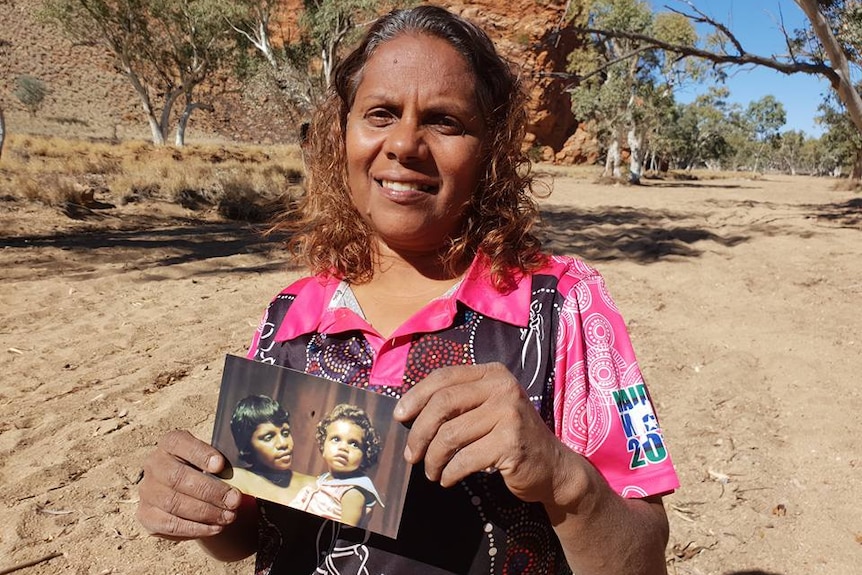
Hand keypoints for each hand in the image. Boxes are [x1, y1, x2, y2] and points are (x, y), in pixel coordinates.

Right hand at [136, 430, 242, 539]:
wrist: (189, 492)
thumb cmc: (205, 471)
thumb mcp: (212, 460)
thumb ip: (221, 464)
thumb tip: (241, 474)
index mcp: (170, 443)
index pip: (179, 443)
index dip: (200, 454)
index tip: (220, 465)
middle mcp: (154, 464)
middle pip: (177, 478)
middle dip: (210, 491)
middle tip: (234, 500)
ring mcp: (147, 490)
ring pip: (173, 503)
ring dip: (205, 512)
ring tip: (228, 516)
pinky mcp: (146, 515)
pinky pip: (169, 524)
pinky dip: (195, 528)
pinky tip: (215, 527)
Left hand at [394, 363, 575, 503]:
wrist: (553, 467)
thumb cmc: (509, 437)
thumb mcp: (487, 409)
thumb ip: (457, 402)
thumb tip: (407, 412)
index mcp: (493, 373)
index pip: (444, 377)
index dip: (416, 396)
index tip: (400, 417)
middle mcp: (503, 388)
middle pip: (443, 403)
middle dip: (420, 432)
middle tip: (411, 455)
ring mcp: (509, 414)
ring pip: (450, 435)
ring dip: (433, 459)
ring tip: (432, 472)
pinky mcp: (511, 442)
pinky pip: (464, 459)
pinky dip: (449, 473)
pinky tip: (447, 479)